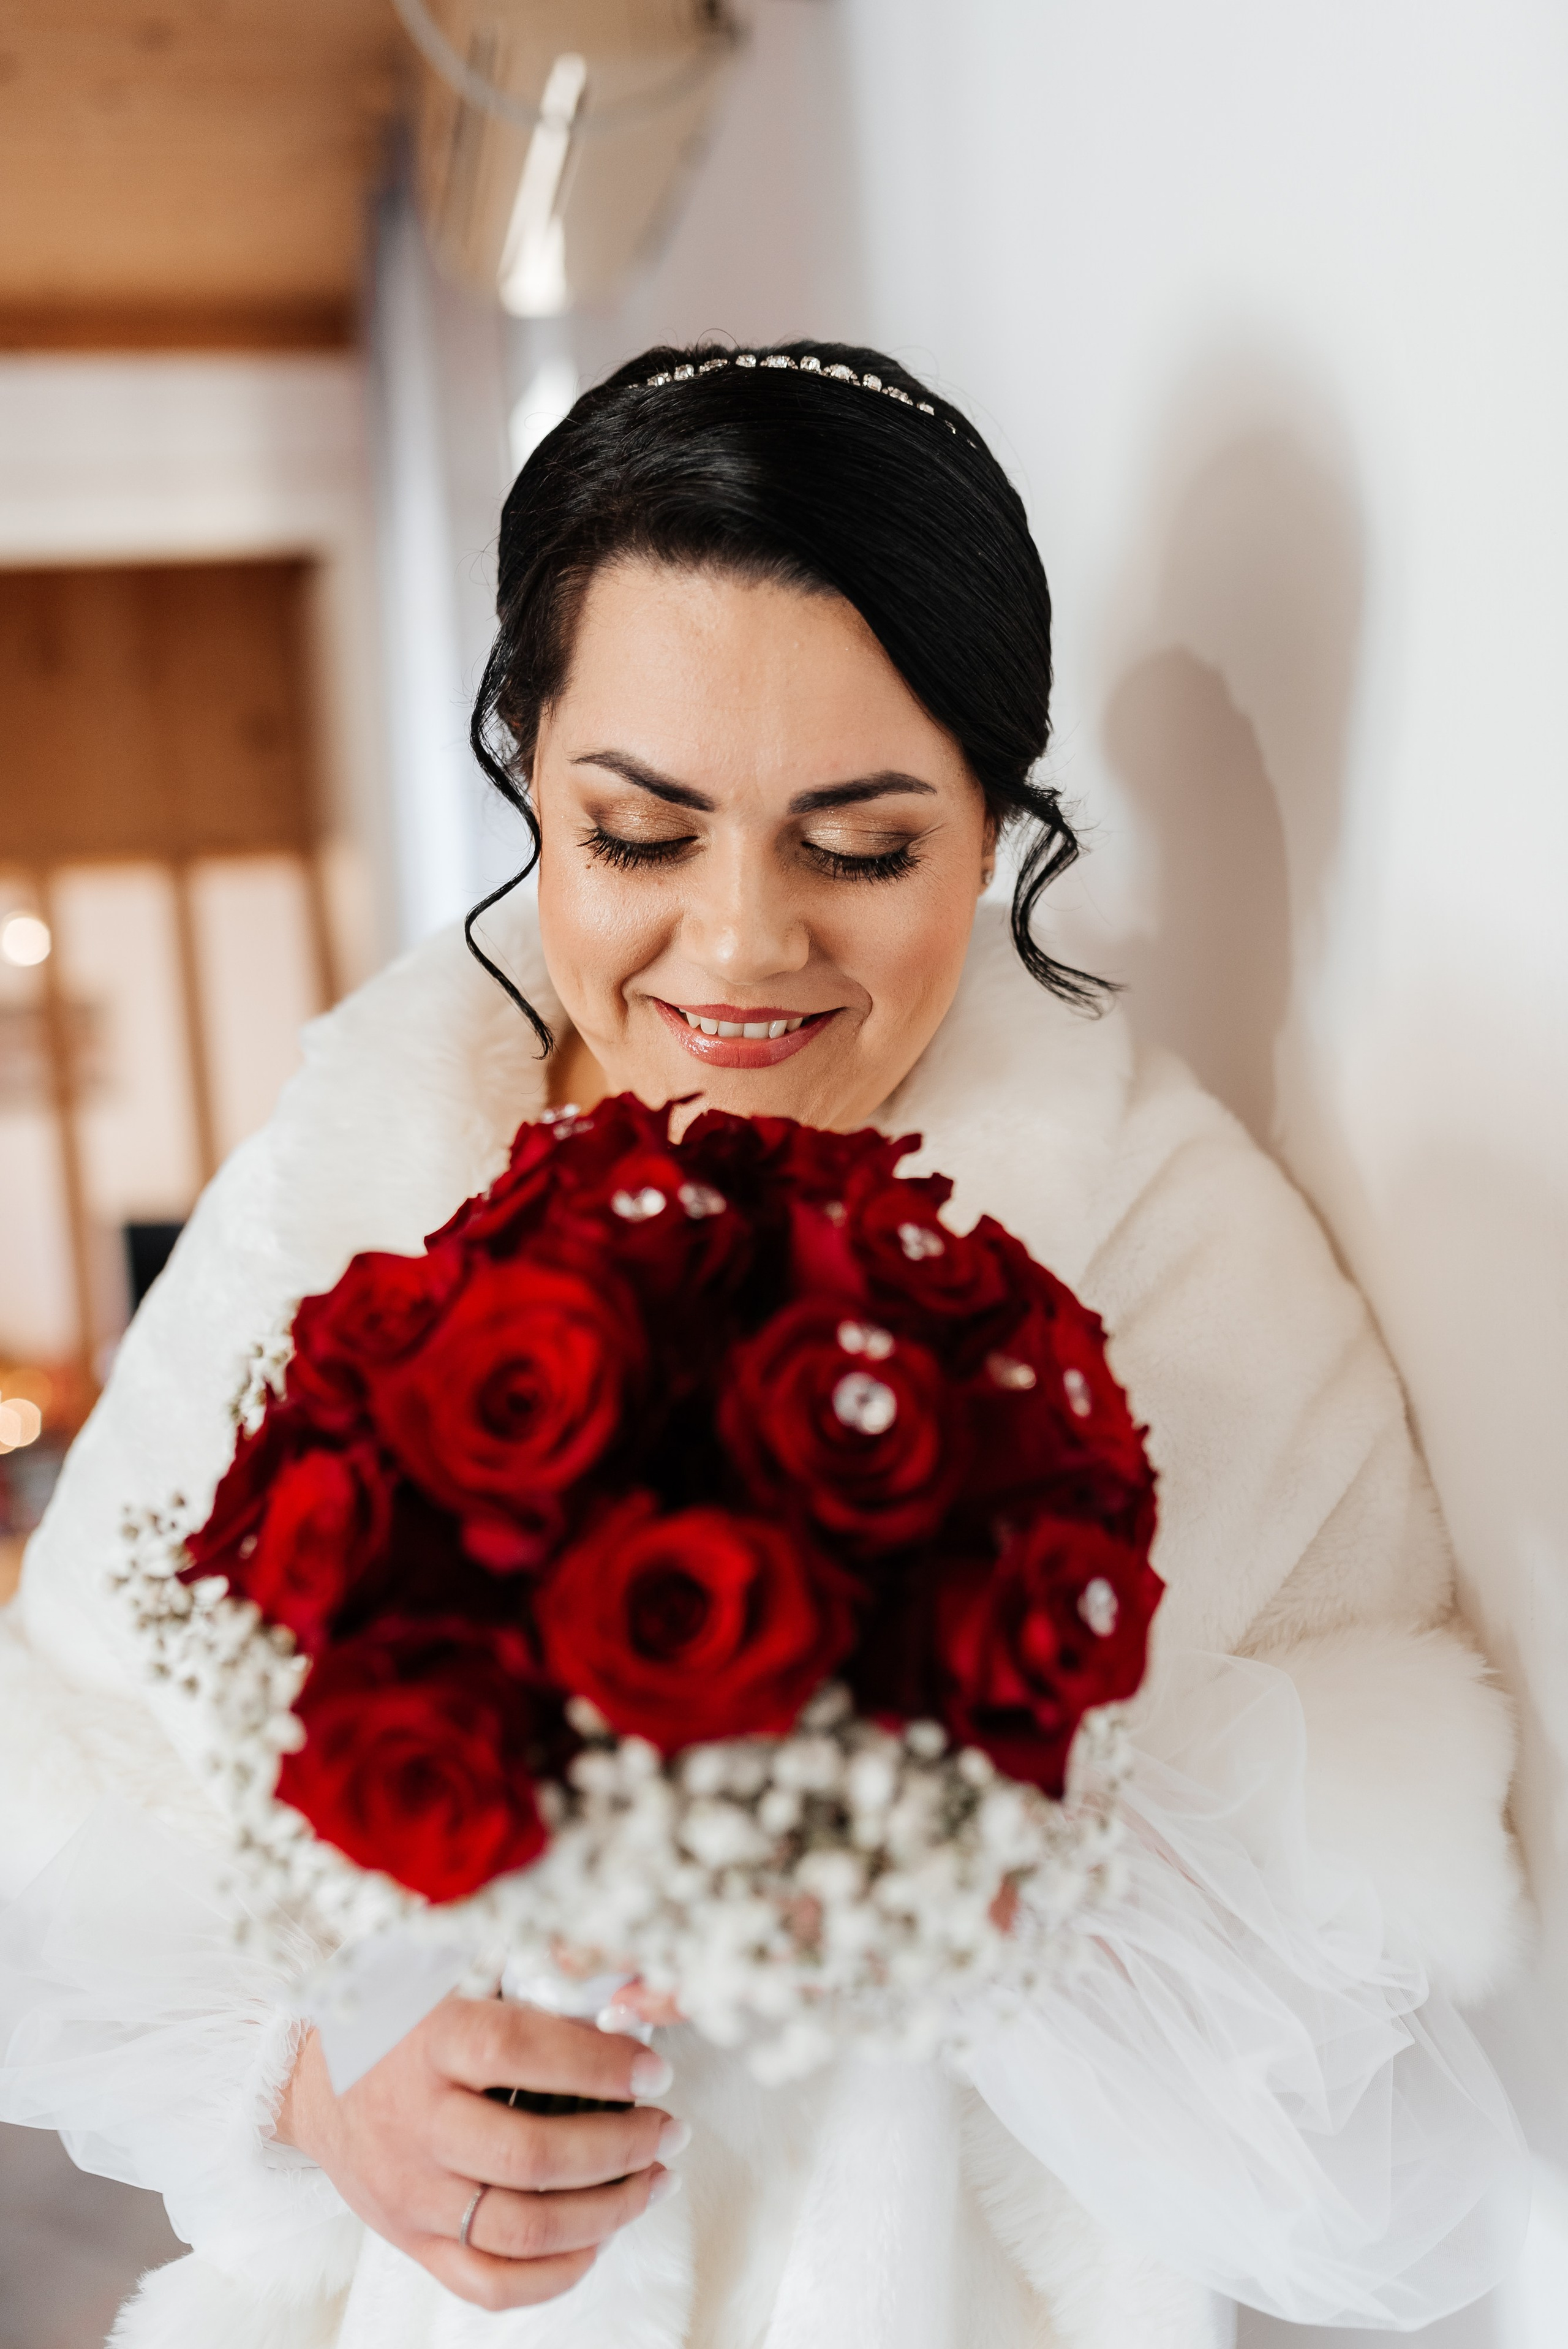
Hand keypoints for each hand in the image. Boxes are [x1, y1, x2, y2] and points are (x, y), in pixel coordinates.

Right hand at [276, 1997, 685, 2310]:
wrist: (313, 2079)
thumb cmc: (399, 2017)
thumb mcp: (450, 1974)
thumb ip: (527, 1983)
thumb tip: (623, 2000)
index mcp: (429, 2041)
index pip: (520, 2052)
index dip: (596, 2063)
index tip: (654, 2067)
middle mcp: (417, 2124)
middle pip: (531, 2158)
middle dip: (622, 2148)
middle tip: (668, 2128)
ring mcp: (413, 2194)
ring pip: (523, 2231)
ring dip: (608, 2212)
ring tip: (654, 2180)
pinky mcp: (412, 2242)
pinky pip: (491, 2285)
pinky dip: (557, 2273)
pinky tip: (599, 2237)